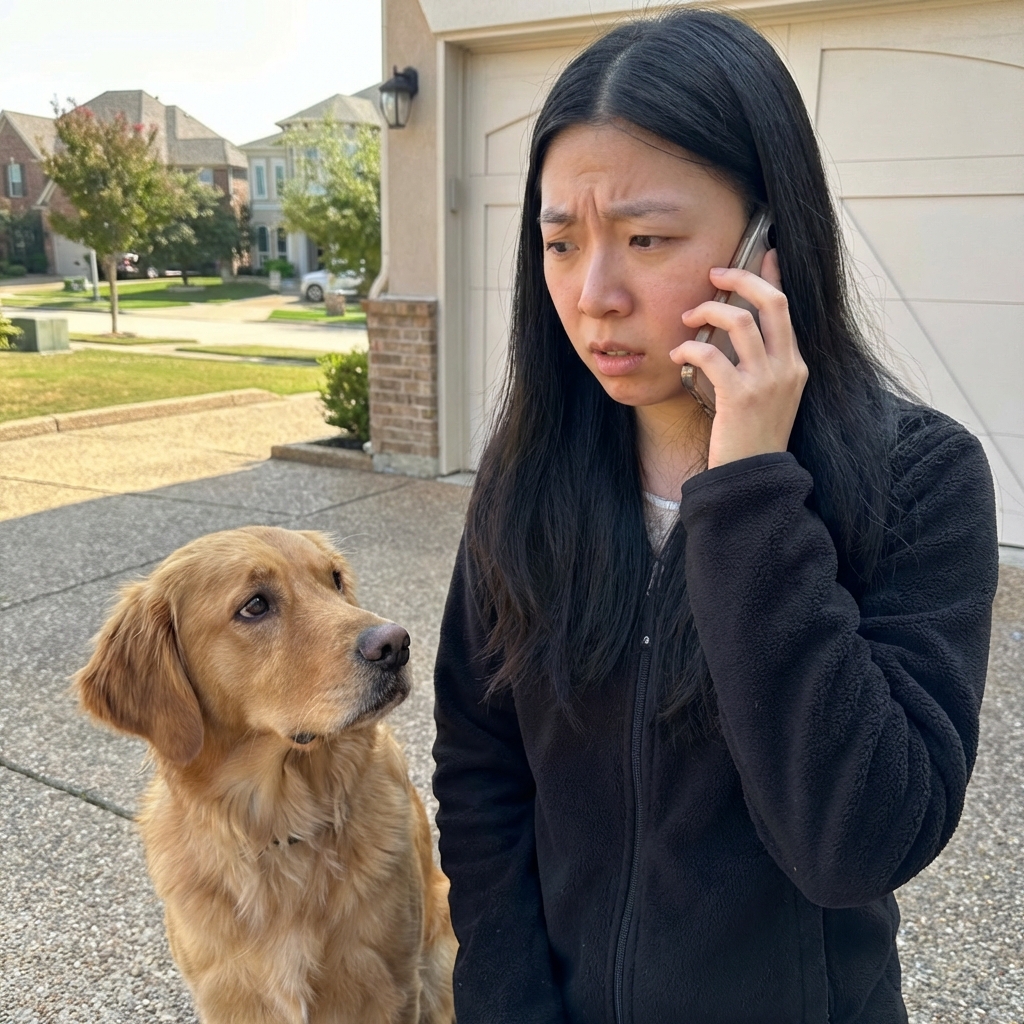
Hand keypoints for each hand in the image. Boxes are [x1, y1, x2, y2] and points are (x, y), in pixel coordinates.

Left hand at [669, 250, 807, 468]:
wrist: (753, 480)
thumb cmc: (751, 438)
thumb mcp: (766, 397)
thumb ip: (759, 364)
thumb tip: (737, 331)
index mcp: (795, 365)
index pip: (786, 308)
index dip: (773, 276)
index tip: (763, 252)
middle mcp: (787, 368)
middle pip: (770, 302)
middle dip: (740, 278)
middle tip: (713, 274)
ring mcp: (767, 382)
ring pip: (740, 321)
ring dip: (708, 311)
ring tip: (686, 319)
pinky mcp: (740, 397)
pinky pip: (711, 355)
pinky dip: (689, 348)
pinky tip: (677, 355)